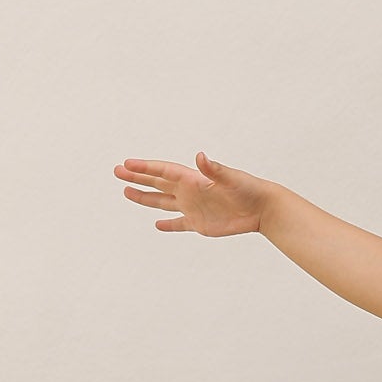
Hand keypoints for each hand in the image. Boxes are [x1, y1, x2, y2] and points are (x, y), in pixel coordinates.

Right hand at [113, 150, 270, 235]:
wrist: (263, 208)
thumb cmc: (249, 189)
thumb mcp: (231, 178)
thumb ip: (214, 169)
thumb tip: (200, 156)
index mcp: (193, 179)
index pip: (163, 171)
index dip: (145, 168)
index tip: (127, 164)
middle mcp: (190, 192)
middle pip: (158, 183)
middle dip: (138, 178)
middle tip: (117, 171)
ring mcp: (193, 207)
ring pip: (163, 202)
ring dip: (145, 198)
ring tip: (126, 192)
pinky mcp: (200, 223)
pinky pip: (179, 224)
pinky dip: (168, 225)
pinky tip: (157, 224)